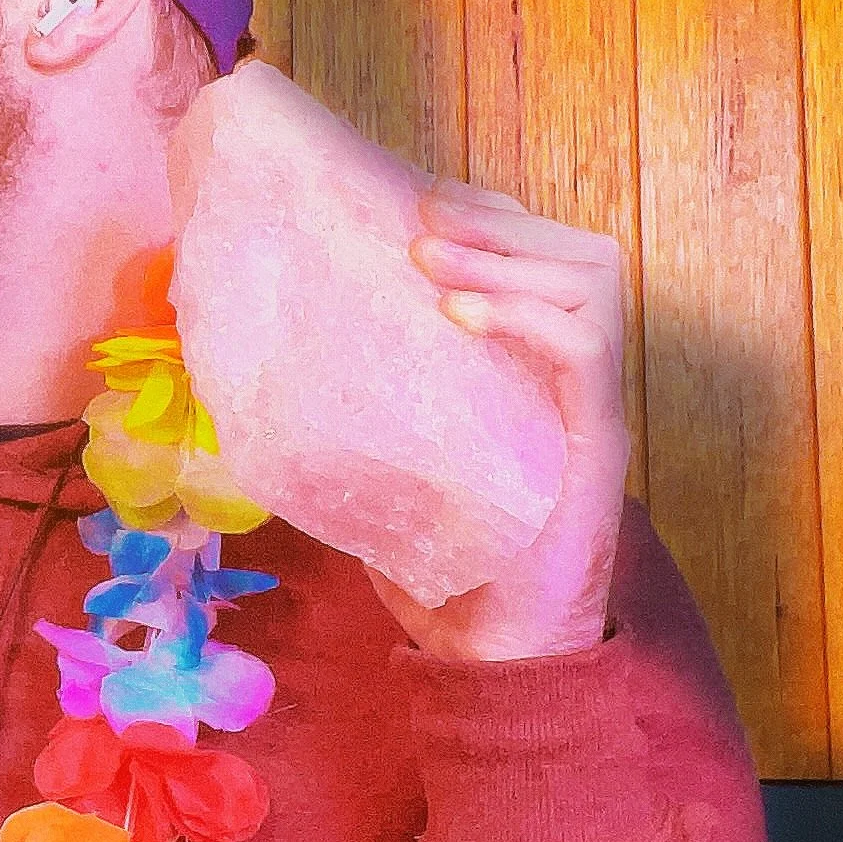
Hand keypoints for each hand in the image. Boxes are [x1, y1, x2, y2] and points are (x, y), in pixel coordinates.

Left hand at [388, 179, 631, 661]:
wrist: (487, 644)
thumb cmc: (432, 550)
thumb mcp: (380, 448)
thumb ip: (349, 394)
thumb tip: (244, 339)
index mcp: (525, 363)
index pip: (532, 250)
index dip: (482, 212)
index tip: (409, 197)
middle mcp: (568, 372)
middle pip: (571, 248)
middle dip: (493, 217)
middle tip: (418, 221)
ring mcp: (589, 404)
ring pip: (592, 279)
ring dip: (505, 252)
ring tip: (430, 258)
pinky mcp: (598, 442)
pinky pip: (587, 349)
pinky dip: (524, 315)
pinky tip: (458, 317)